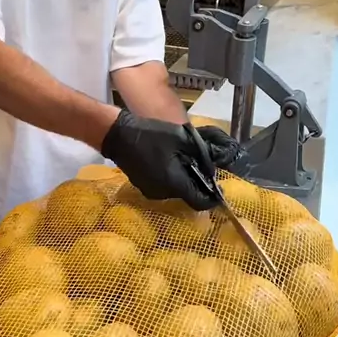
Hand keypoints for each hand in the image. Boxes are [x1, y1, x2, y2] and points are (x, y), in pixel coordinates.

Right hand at [101, 109, 245, 210]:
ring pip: (176, 190)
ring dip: (183, 179)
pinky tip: (168, 161)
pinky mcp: (143, 186)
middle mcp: (163, 193)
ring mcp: (151, 191)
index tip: (219, 188)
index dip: (212, 198)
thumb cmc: (151, 135)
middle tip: (201, 164)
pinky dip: (171, 178)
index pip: (200, 202)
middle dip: (197, 182)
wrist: (118, 135)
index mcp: (174, 183)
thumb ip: (202, 154)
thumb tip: (213, 168)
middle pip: (188, 195)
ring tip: (183, 159)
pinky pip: (164, 186)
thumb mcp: (182, 138)